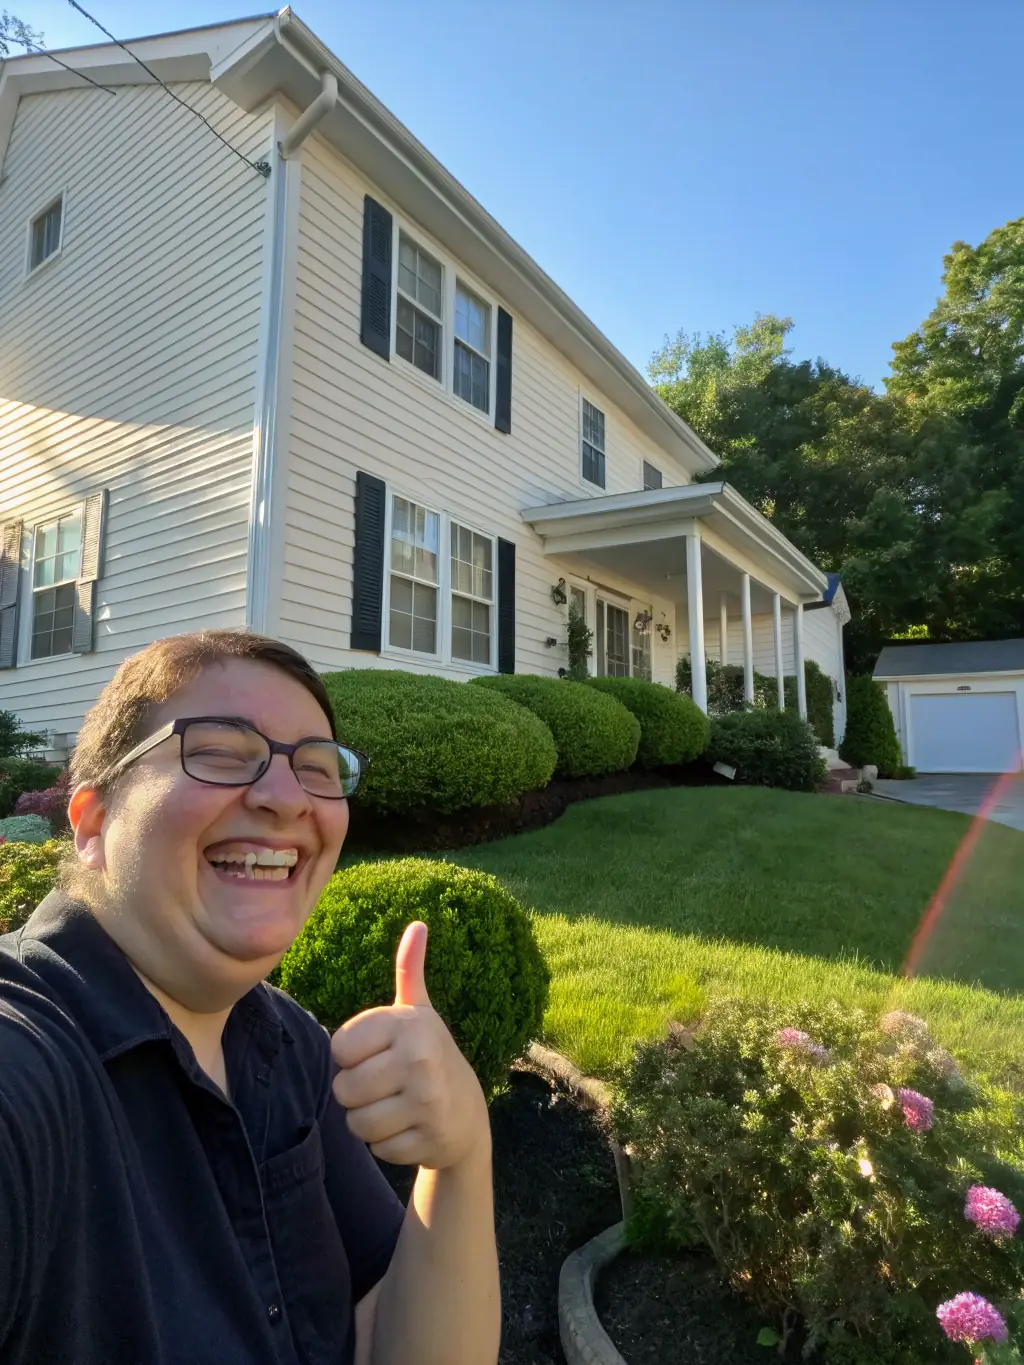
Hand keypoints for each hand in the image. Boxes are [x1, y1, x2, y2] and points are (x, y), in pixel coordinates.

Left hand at [330, 922, 489, 1169]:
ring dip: (369, 1121)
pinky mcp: (427, 1139)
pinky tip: (410, 1129)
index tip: (381, 1054)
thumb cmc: (430, 1056)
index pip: (338, 1048)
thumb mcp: (420, 1013)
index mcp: (410, 1022)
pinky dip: (387, 1144)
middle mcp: (420, 1057)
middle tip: (388, 1086)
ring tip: (397, 1107)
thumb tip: (418, 924)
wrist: (468, 1116)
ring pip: (356, 1123)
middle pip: (343, 1088)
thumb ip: (409, 970)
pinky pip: (376, 1148)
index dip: (352, 1057)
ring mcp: (426, 1100)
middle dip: (358, 1094)